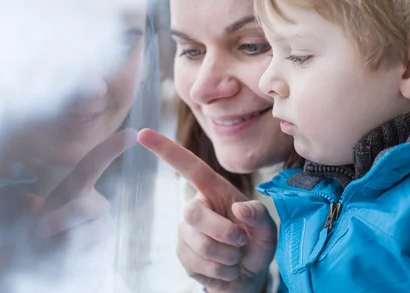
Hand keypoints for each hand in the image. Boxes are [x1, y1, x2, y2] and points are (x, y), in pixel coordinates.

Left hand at [0, 128, 137, 275]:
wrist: (51, 269)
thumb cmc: (36, 236)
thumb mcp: (24, 218)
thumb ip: (22, 208)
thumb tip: (33, 200)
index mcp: (78, 189)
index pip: (93, 165)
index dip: (111, 149)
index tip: (132, 133)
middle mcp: (96, 205)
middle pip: (81, 207)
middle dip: (56, 220)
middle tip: (38, 232)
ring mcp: (104, 228)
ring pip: (78, 236)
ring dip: (52, 248)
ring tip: (42, 252)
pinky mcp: (104, 252)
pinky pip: (81, 257)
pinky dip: (60, 264)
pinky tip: (57, 262)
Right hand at [138, 129, 276, 292]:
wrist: (248, 275)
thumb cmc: (256, 243)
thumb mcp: (267, 228)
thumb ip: (259, 215)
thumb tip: (239, 209)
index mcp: (214, 191)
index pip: (188, 167)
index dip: (166, 150)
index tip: (142, 133)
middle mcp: (196, 208)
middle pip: (193, 214)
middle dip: (225, 233)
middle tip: (241, 242)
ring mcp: (186, 232)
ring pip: (201, 246)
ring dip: (228, 258)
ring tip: (235, 257)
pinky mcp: (183, 255)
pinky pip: (199, 266)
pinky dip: (221, 273)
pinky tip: (226, 269)